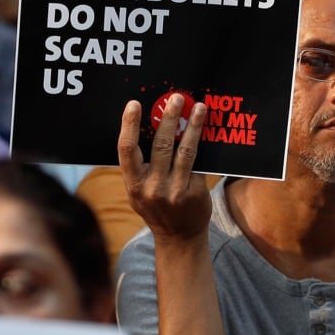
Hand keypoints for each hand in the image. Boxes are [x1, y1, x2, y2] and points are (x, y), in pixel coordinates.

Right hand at [118, 95, 210, 240]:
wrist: (178, 237)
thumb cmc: (155, 207)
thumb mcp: (138, 191)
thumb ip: (139, 166)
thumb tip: (145, 127)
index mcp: (133, 184)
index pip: (127, 149)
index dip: (129, 125)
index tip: (134, 104)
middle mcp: (152, 187)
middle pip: (160, 145)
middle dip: (168, 118)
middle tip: (175, 98)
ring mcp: (174, 190)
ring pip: (184, 151)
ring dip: (192, 126)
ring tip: (198, 107)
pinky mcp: (194, 192)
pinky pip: (197, 163)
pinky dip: (201, 144)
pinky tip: (207, 128)